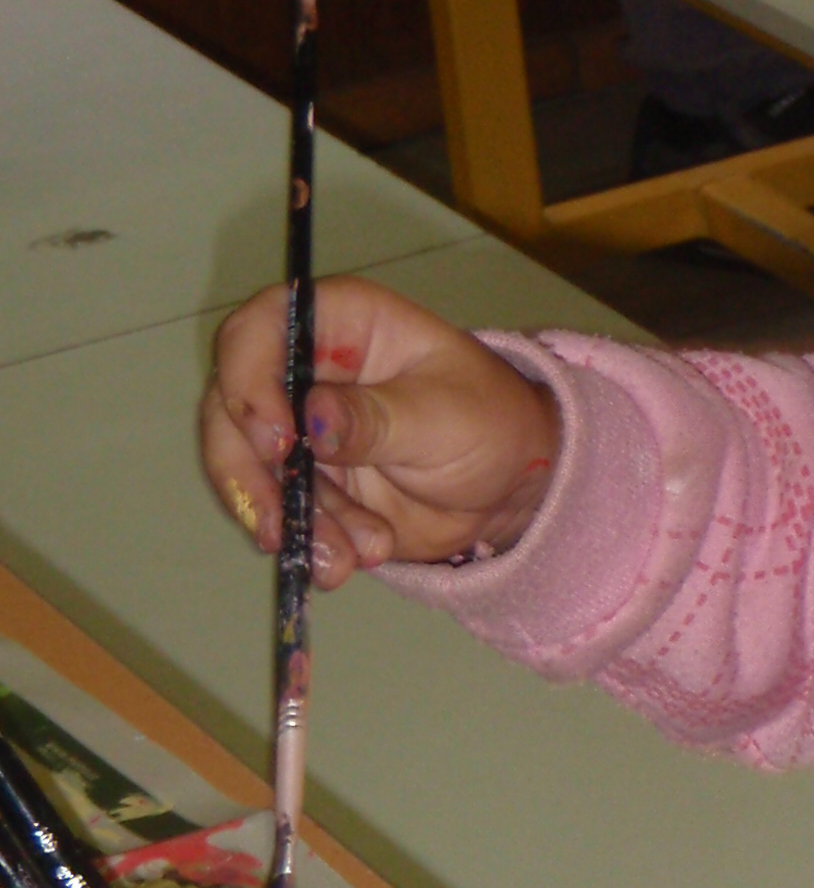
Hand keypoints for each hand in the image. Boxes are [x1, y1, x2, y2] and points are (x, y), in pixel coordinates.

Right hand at [200, 275, 560, 582]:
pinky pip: (282, 514)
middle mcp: (302, 370)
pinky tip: (342, 564)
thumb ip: (377, 418)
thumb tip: (313, 418)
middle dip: (249, 473)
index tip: (275, 441)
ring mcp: (296, 429)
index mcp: (339, 323)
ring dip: (290, 522)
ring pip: (250, 472)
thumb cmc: (487, 422)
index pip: (260, 330)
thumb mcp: (444, 416)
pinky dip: (308, 543)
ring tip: (342, 559)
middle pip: (231, 407)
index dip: (249, 380)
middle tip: (280, 523)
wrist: (508, 486)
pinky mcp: (304, 484)